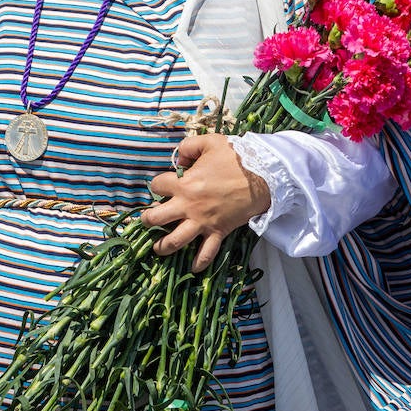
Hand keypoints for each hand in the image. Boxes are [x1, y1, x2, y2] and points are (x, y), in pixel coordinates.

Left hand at [141, 134, 270, 272]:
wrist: (262, 176)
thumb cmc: (236, 157)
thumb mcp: (209, 142)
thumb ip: (188, 147)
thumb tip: (179, 160)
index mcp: (184, 184)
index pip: (157, 186)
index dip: (157, 185)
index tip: (162, 186)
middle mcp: (188, 206)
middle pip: (156, 218)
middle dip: (147, 220)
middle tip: (147, 220)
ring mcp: (202, 222)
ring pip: (174, 241)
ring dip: (162, 246)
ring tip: (158, 247)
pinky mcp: (218, 232)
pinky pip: (206, 253)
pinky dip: (199, 263)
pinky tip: (192, 269)